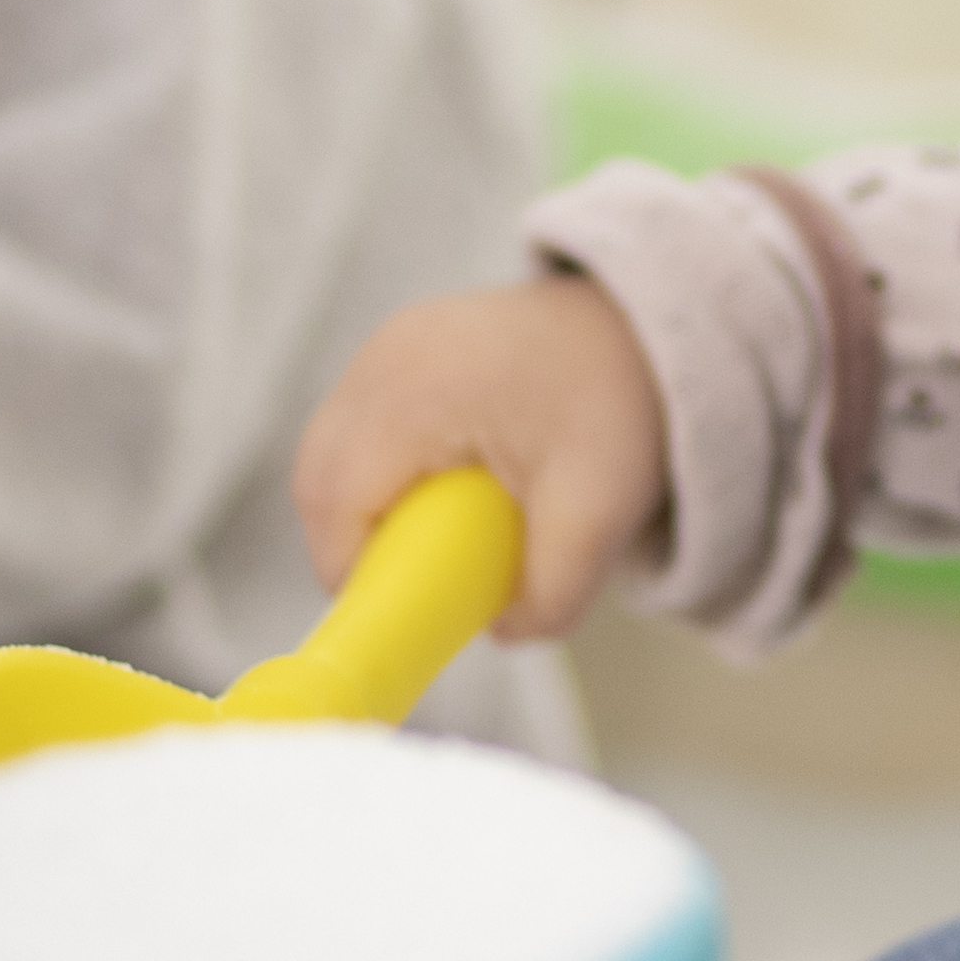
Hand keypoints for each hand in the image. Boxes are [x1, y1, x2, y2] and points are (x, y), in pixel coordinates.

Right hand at [296, 274, 669, 639]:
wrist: (641, 328)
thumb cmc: (618, 402)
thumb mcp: (599, 514)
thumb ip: (553, 594)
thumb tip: (501, 632)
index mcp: (420, 391)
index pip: (336, 499)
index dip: (352, 570)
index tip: (395, 612)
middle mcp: (387, 358)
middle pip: (318, 478)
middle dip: (351, 546)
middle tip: (413, 586)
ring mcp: (387, 346)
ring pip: (330, 453)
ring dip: (365, 509)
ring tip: (433, 539)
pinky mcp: (399, 350)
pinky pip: (358, 426)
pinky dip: (382, 473)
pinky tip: (441, 492)